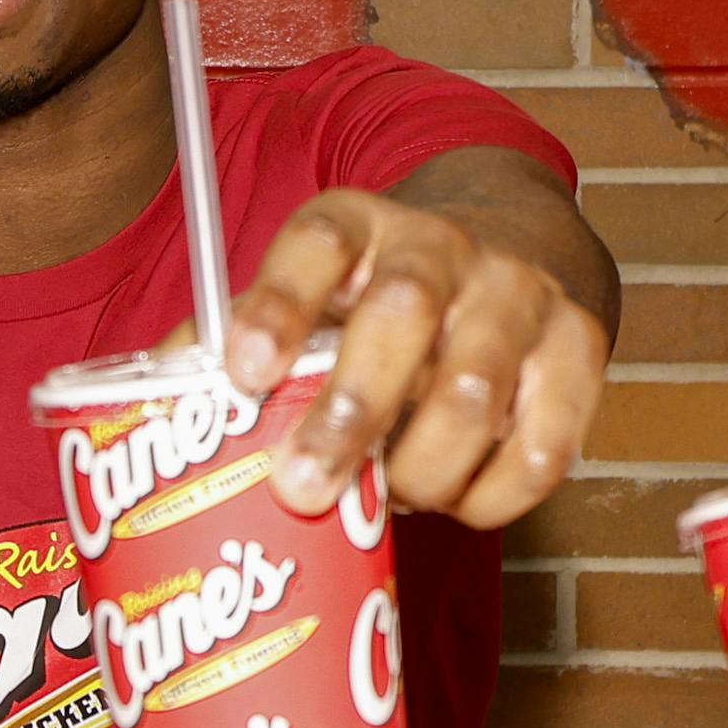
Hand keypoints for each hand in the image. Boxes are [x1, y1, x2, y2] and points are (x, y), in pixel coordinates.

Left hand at [217, 185, 607, 527]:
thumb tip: (147, 408)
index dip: (277, 303)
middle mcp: (444, 246)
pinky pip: (543, 446)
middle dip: (349, 411)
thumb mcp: (312, 290)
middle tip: (302, 488)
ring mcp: (520, 294)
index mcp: (360, 225)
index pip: (316, 242)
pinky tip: (455, 502)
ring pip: (474, 390)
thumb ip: (237, 337)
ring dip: (421, 467)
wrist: (520, 251)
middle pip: (402, 313)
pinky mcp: (580, 350)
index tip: (242, 370)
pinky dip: (491, 497)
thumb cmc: (384, 294)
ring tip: (389, 498)